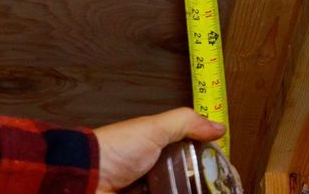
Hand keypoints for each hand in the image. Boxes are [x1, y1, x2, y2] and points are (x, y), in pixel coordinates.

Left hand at [94, 107, 225, 192]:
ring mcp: (146, 190)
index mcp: (156, 150)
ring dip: (186, 190)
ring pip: (173, 190)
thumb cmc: (116, 150)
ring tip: (208, 193)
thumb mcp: (154, 128)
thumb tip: (219, 126)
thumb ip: (186, 123)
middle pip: (183, 181)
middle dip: (198, 185)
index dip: (206, 166)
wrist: (85, 177)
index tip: (223, 174)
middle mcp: (152, 173)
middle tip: (216, 189)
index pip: (189, 158)